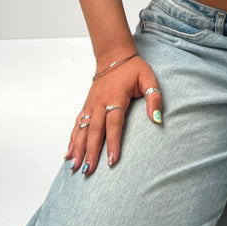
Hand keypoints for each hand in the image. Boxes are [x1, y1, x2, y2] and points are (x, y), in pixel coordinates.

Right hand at [64, 55, 161, 174]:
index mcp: (116, 97)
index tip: (112, 160)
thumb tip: (158, 118)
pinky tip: (68, 153)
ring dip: (78, 149)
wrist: (113, 55)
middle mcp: (100, 103)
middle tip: (88, 171)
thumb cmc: (133, 68)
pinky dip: (72, 139)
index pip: (114, 124)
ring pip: (82, 130)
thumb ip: (154, 98)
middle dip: (91, 152)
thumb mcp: (149, 78)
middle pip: (94, 131)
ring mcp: (91, 105)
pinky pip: (77, 124)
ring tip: (74, 167)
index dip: (113, 143)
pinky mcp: (86, 106)